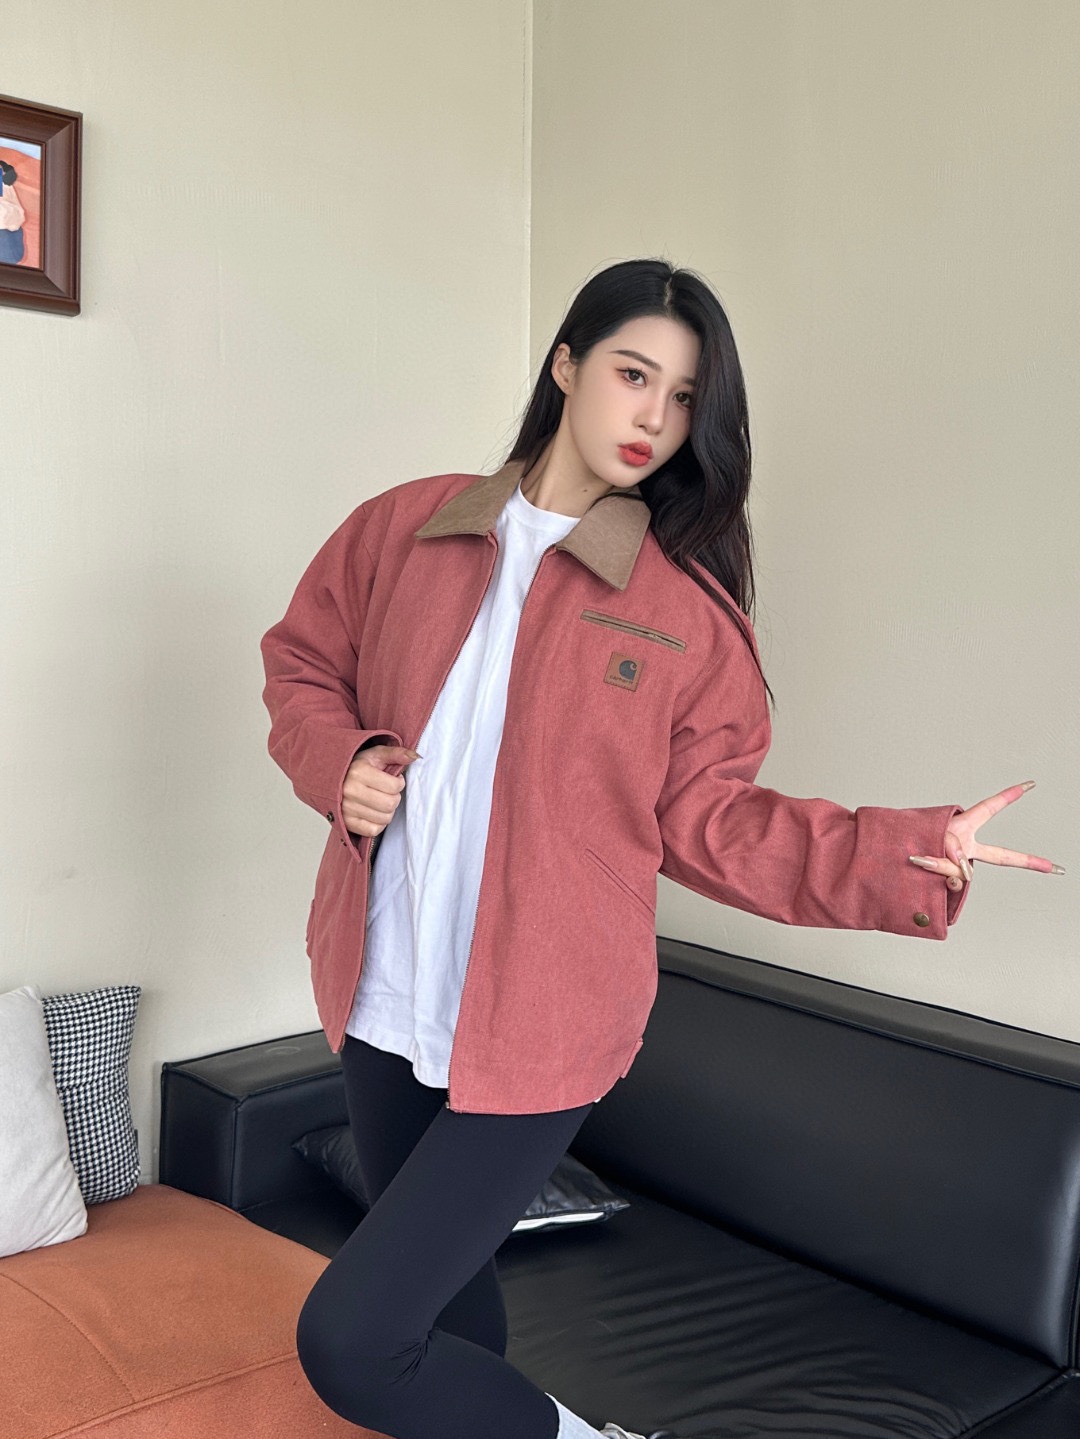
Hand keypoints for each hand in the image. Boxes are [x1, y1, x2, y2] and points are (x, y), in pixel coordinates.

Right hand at [341, 744, 420, 835]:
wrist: (332, 779)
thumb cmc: (357, 766)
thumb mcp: (375, 754)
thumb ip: (396, 753)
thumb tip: (415, 756)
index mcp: (359, 772)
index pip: (395, 786)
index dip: (399, 783)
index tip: (393, 780)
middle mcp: (350, 791)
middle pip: (390, 804)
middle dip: (394, 797)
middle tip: (386, 792)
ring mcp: (346, 809)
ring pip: (384, 819)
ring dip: (387, 811)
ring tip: (379, 801)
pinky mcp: (346, 823)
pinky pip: (373, 830)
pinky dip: (378, 824)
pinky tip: (373, 812)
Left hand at [908, 780, 1063, 892]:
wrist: (883, 857)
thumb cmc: (906, 838)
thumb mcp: (933, 833)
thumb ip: (953, 849)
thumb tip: (965, 871)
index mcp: (964, 827)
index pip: (992, 808)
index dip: (1010, 795)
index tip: (1030, 784)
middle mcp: (965, 847)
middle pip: (1002, 856)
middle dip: (1029, 862)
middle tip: (1054, 868)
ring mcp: (958, 866)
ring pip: (960, 867)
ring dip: (940, 860)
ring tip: (920, 854)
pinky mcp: (947, 882)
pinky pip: (951, 880)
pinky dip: (937, 872)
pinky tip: (922, 866)